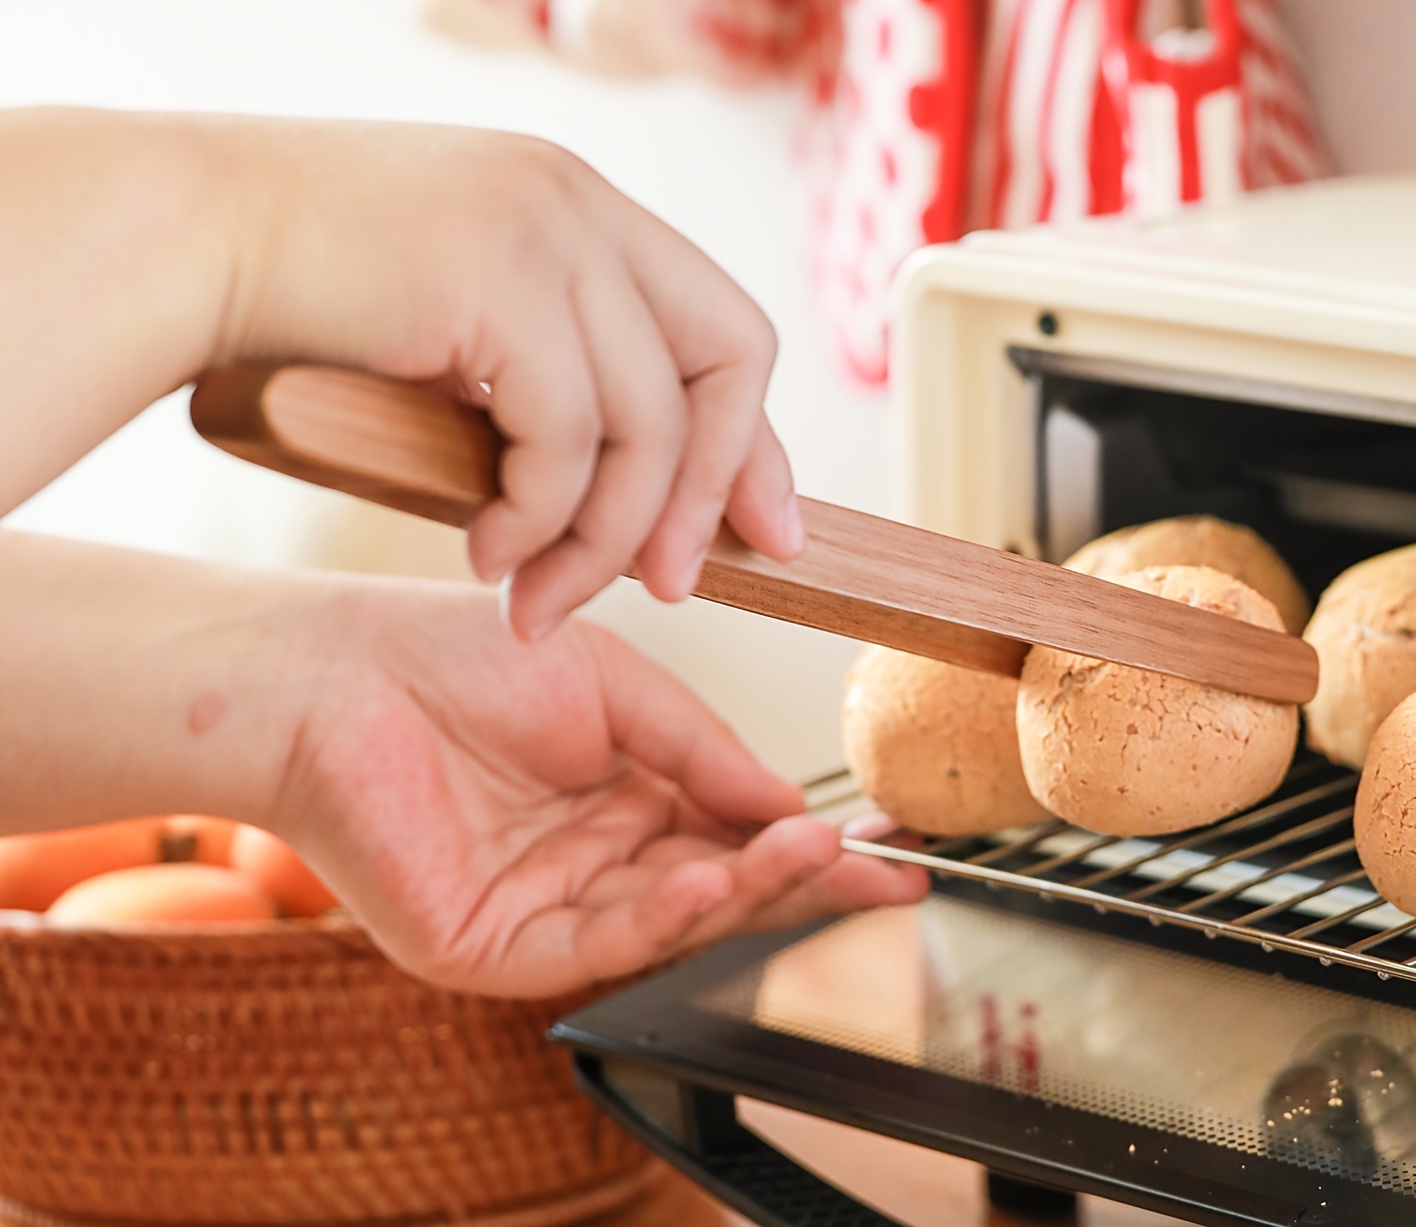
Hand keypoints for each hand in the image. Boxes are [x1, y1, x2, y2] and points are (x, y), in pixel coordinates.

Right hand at [214, 119, 801, 635]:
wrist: (188, 236)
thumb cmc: (314, 299)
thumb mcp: (469, 331)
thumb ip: (555, 379)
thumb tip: (636, 493)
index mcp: (587, 212)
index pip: (726, 326)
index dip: (755, 440)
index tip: (768, 531)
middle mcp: (584, 207)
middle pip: (730, 361)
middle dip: (716, 491)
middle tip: (674, 588)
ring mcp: (547, 232)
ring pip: (647, 423)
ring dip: (602, 539)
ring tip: (542, 598)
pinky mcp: (498, 279)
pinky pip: (567, 438)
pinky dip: (540, 518)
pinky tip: (488, 554)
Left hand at [273, 578, 927, 996]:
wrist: (344, 671)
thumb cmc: (465, 654)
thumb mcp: (619, 686)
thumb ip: (702, 750)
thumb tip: (791, 804)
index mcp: (623, 794)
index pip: (734, 832)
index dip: (807, 846)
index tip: (883, 851)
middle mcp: (594, 859)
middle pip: (718, 886)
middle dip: (799, 885)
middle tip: (879, 879)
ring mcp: (548, 909)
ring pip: (671, 920)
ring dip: (745, 892)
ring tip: (809, 856)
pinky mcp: (496, 947)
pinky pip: (600, 942)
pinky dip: (665, 915)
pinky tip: (714, 876)